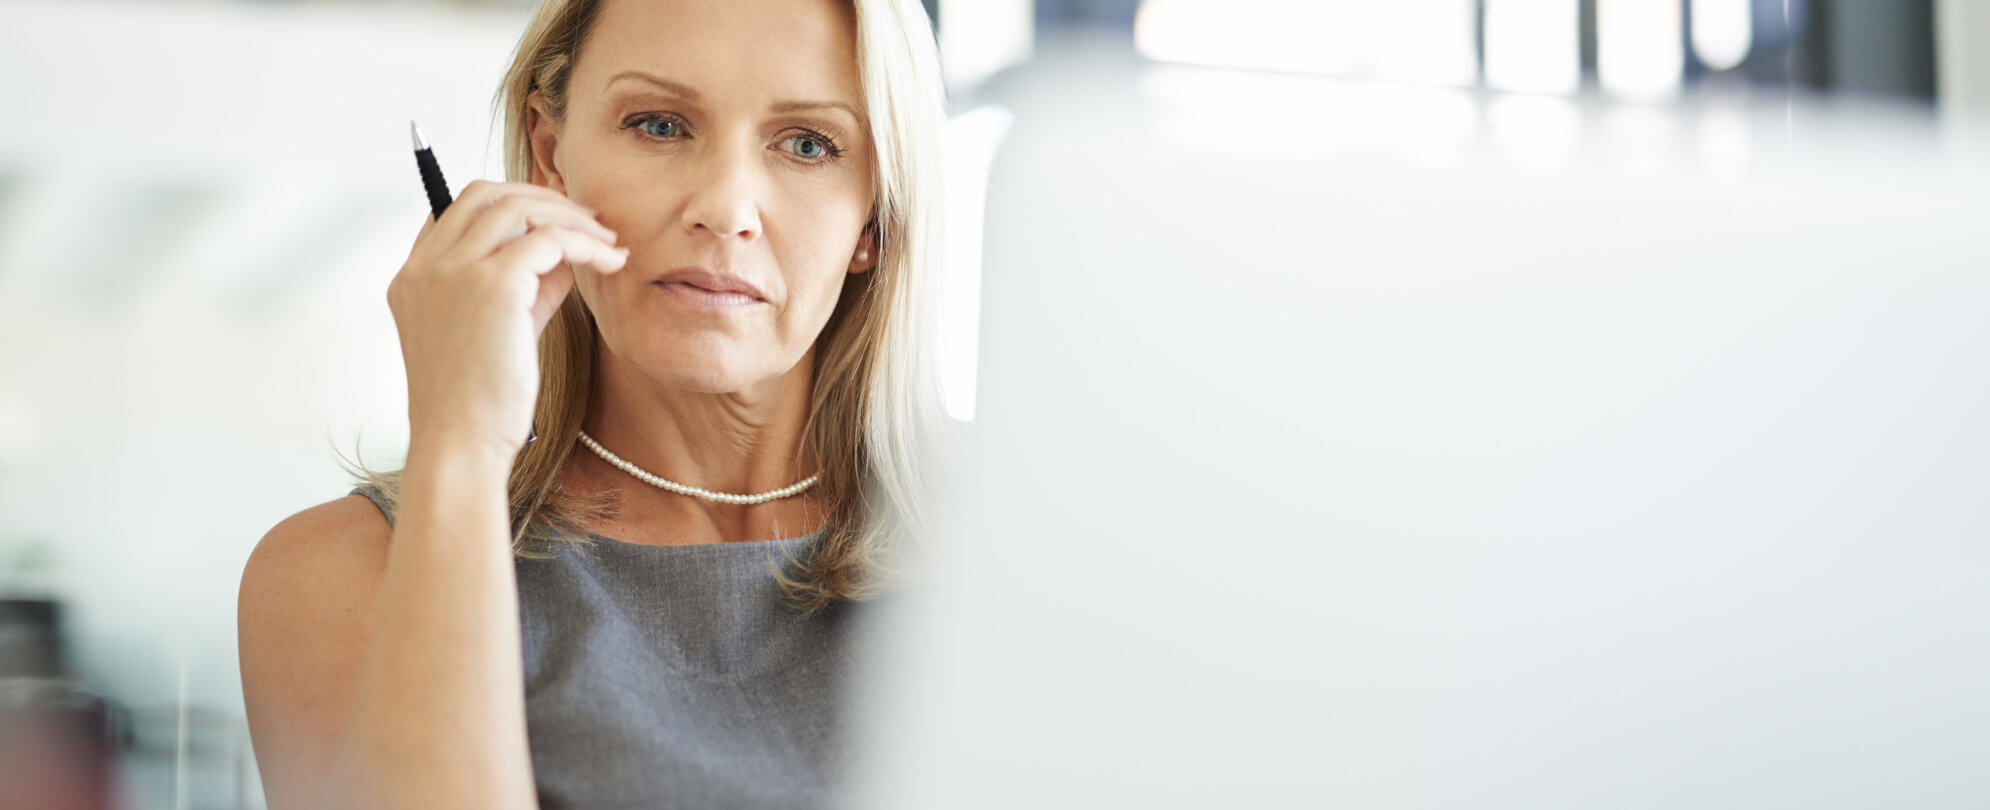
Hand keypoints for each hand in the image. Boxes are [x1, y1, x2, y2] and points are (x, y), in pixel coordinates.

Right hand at [387, 180, 626, 459]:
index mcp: (413, 277)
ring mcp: (454, 270)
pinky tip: (611, 262)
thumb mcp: (500, 331)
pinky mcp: (493, 284)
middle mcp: (426, 266)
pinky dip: (586, 244)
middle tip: (588, 221)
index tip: (553, 220)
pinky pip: (550, 238)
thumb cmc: (480, 401)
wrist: (461, 443)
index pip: (456, 210)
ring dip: (571, 218)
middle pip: (486, 194)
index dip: (508, 204)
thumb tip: (567, 251)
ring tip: (607, 244)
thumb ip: (526, 286)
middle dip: (542, 198)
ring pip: (519, 207)